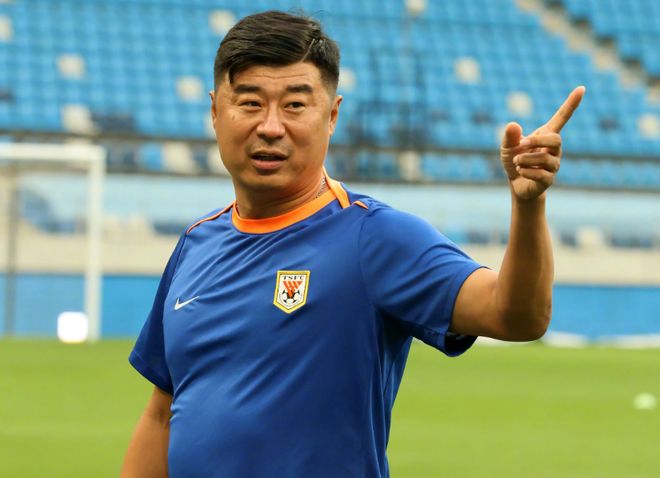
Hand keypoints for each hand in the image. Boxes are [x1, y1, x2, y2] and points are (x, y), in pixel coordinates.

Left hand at [500, 86, 584, 200]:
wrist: (516, 184)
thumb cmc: (515, 160)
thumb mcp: (507, 146)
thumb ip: (510, 136)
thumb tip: (513, 125)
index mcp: (546, 135)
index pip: (562, 117)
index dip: (571, 103)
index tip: (581, 88)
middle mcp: (554, 149)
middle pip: (556, 140)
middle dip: (536, 142)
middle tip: (520, 146)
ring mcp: (554, 164)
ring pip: (545, 159)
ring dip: (525, 159)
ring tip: (516, 162)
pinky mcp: (550, 179)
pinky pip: (541, 174)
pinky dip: (526, 172)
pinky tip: (521, 172)